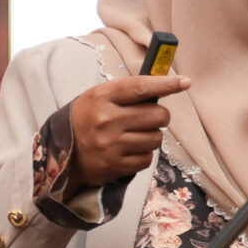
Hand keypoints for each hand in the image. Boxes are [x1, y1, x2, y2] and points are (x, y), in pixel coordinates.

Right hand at [67, 74, 190, 189]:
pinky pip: (148, 158)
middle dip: (160, 116)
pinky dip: (143, 154)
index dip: (166, 84)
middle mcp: (106, 120)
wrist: (63, 153)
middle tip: (150, 118)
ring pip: (156, 138)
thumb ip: (128, 91)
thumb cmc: (88, 119)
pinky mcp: (115, 165)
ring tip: (134, 136)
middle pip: (157, 115)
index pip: (140, 87)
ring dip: (152, 137)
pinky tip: (129, 150)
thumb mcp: (100, 97)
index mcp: (102, 97)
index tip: (185, 82)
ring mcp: (111, 145)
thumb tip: (165, 83)